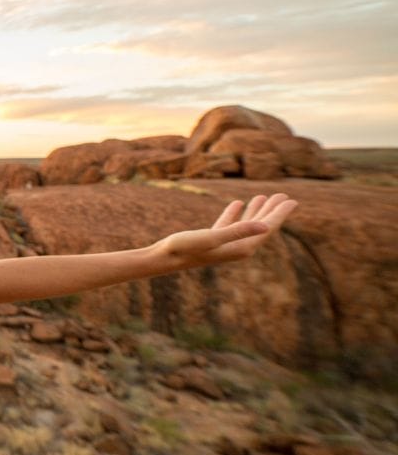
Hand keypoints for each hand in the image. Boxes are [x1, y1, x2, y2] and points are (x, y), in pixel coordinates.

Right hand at [150, 193, 297, 272]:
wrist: (163, 259)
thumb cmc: (186, 248)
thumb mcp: (212, 237)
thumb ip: (239, 231)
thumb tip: (266, 226)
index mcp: (241, 248)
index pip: (266, 228)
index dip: (279, 214)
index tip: (291, 201)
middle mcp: (237, 247)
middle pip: (260, 226)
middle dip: (272, 211)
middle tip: (284, 196)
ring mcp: (224, 244)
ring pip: (246, 225)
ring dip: (255, 211)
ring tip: (264, 196)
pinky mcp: (212, 240)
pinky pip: (229, 225)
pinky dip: (235, 214)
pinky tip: (237, 204)